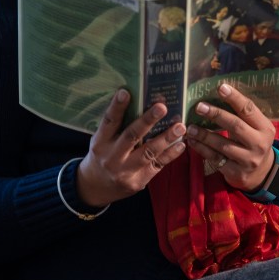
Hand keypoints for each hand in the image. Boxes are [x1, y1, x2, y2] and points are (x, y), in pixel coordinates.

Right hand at [76, 89, 185, 206]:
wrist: (97, 187)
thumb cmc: (103, 155)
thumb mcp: (102, 140)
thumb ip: (117, 126)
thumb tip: (138, 101)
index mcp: (101, 142)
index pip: (109, 122)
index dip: (116, 107)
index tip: (125, 92)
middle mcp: (112, 157)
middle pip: (131, 136)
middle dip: (147, 121)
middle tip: (162, 107)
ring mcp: (125, 171)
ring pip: (148, 152)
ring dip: (166, 138)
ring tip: (180, 126)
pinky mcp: (138, 181)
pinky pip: (157, 165)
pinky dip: (170, 154)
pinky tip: (181, 144)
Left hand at [186, 82, 274, 192]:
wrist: (260, 173)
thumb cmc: (253, 142)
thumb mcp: (256, 128)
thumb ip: (243, 115)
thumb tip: (220, 92)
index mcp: (265, 128)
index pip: (249, 110)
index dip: (235, 98)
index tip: (221, 88)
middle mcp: (259, 144)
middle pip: (235, 126)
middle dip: (216, 115)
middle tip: (199, 107)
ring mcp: (248, 160)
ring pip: (222, 145)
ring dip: (204, 135)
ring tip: (190, 127)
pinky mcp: (236, 172)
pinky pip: (215, 158)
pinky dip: (202, 149)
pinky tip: (192, 141)